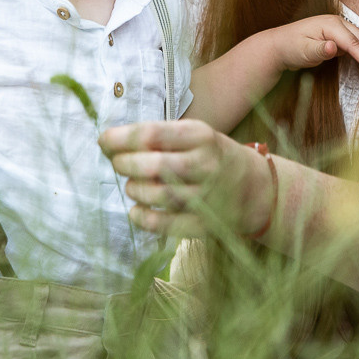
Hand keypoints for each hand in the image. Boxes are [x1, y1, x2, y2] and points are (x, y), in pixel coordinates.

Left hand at [99, 120, 274, 237]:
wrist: (255, 188)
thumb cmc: (214, 156)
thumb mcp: (196, 135)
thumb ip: (160, 137)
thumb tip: (112, 142)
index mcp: (202, 136)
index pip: (153, 134)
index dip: (121, 138)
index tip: (103, 140)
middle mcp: (206, 165)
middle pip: (154, 165)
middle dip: (125, 164)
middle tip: (117, 163)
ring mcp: (207, 197)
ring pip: (159, 195)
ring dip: (135, 190)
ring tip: (131, 185)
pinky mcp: (205, 224)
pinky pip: (168, 225)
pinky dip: (145, 219)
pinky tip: (136, 211)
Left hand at [274, 14, 358, 76]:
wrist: (279, 44)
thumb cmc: (290, 47)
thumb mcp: (302, 50)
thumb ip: (319, 50)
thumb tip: (333, 47)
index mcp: (330, 24)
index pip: (353, 42)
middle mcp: (337, 23)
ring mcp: (339, 27)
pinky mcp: (339, 35)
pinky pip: (358, 41)